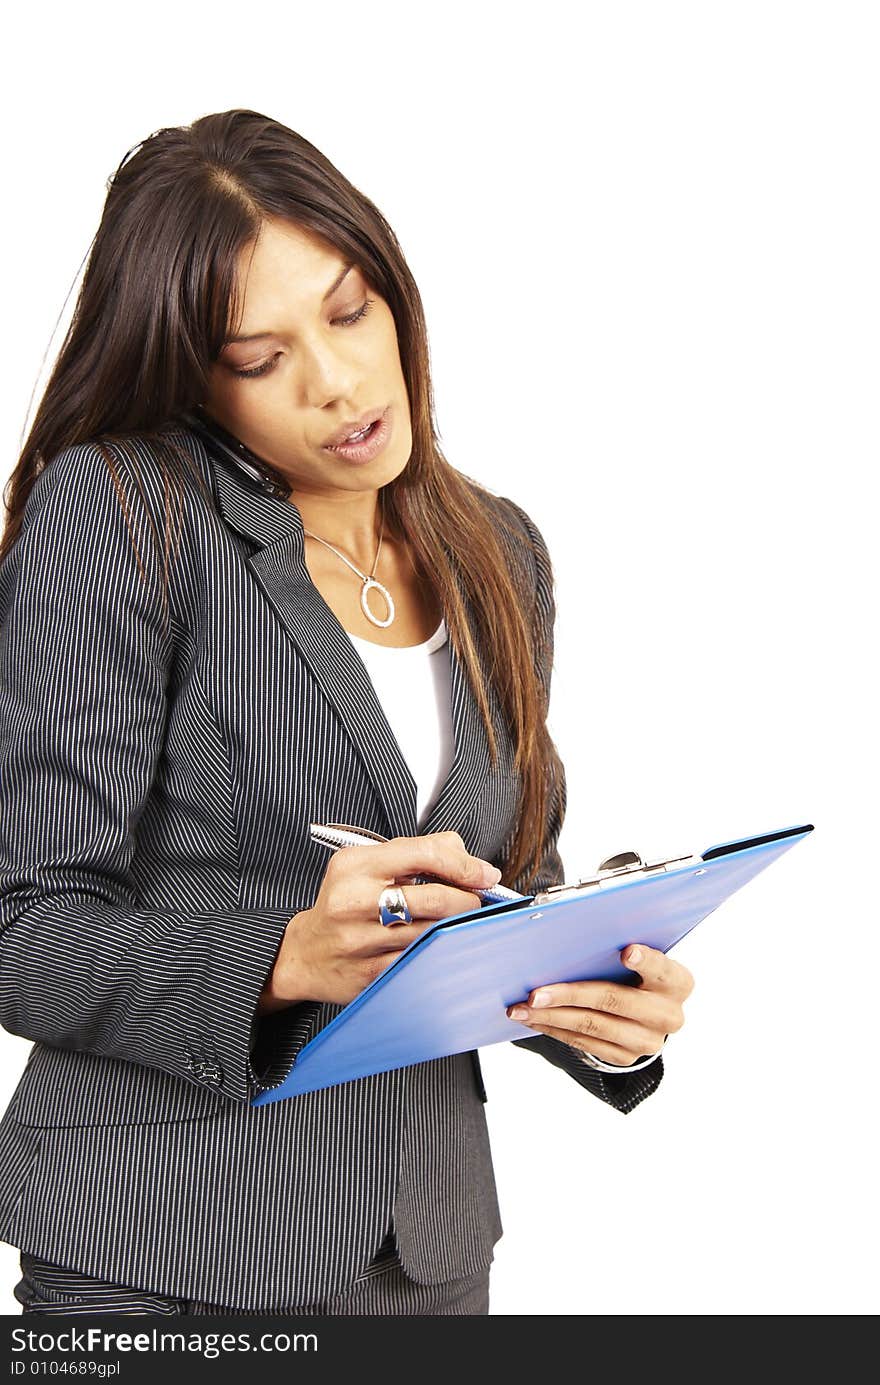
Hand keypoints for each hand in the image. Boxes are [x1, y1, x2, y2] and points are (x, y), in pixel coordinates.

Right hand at [259, 831, 501, 1011]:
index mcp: (356, 865)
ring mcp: (361, 941)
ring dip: (456, 926)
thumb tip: (465, 857)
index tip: (485, 875)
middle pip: (436, 898)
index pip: (425, 854)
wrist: (304, 954)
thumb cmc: (342, 903)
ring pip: (434, 932)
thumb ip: (415, 851)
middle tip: (475, 901)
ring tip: (456, 921)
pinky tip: (441, 946)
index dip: (465, 865)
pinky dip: (440, 952)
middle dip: (468, 899)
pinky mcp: (370, 973)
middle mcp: (355, 901)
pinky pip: (422, 960)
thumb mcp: (365, 864)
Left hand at [506, 944, 693, 1066]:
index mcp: (677, 982)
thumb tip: (572, 931)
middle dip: (569, 995)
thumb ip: (620, 945)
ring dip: (551, 1016)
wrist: (648, 1015)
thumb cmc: (636, 973)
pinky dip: (554, 1029)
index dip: (645, 961)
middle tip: (535, 993)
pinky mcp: (625, 1057)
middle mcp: (668, 1014)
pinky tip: (533, 1018)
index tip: (626, 951)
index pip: (662, 968)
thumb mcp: (640, 958)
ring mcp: (647, 1041)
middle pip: (614, 1000)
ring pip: (592, 1026)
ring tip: (521, 1008)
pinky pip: (583, 1043)